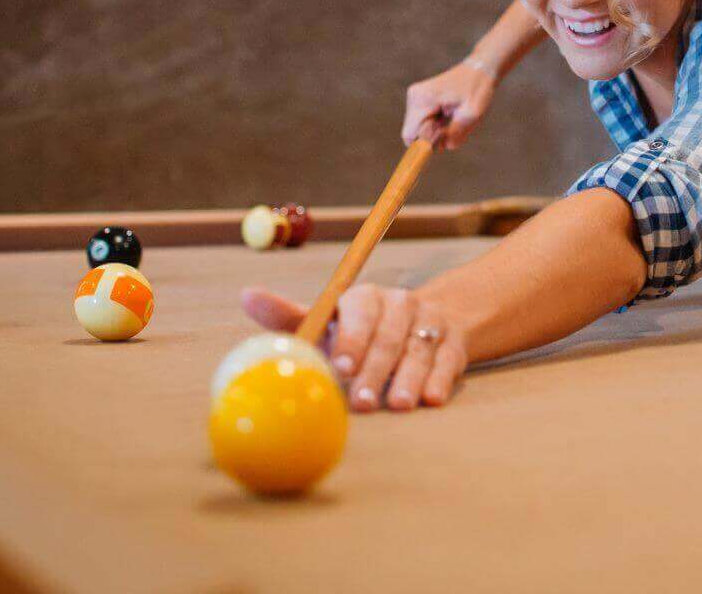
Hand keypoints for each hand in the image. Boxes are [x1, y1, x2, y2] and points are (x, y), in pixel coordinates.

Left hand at [240, 285, 467, 411]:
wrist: (430, 320)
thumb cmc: (363, 330)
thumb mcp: (328, 321)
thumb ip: (290, 316)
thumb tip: (246, 295)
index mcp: (365, 298)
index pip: (358, 311)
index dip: (350, 338)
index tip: (341, 367)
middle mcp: (401, 304)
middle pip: (389, 335)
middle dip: (374, 370)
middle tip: (361, 402)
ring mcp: (431, 324)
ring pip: (419, 350)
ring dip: (408, 379)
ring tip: (397, 406)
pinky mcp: (454, 344)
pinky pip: (448, 361)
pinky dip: (439, 380)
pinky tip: (431, 399)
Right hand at [402, 61, 497, 149]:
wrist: (479, 70)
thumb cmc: (476, 90)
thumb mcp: (471, 115)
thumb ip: (454, 134)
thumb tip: (442, 147)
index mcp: (423, 100)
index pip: (410, 135)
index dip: (425, 144)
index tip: (444, 138)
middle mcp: (414, 97)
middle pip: (413, 133)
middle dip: (433, 136)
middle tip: (452, 123)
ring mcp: (415, 97)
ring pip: (418, 129)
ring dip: (436, 130)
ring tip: (452, 115)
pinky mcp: (419, 100)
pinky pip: (422, 122)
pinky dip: (436, 124)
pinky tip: (449, 113)